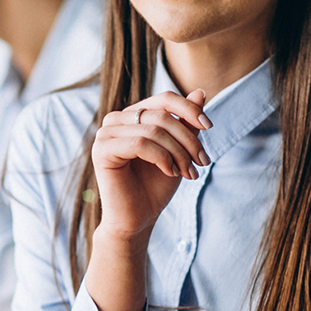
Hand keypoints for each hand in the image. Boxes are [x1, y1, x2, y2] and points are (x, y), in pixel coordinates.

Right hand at [92, 88, 211, 241]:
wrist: (138, 219)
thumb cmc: (156, 186)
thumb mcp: (179, 150)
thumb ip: (186, 122)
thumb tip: (200, 92)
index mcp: (133, 115)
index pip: (164, 99)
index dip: (189, 109)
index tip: (209, 127)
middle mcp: (116, 119)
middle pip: (162, 115)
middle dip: (188, 139)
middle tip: (202, 162)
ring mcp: (106, 133)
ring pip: (153, 130)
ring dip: (178, 152)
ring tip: (189, 173)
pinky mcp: (101, 150)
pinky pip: (140, 143)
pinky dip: (162, 157)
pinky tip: (170, 172)